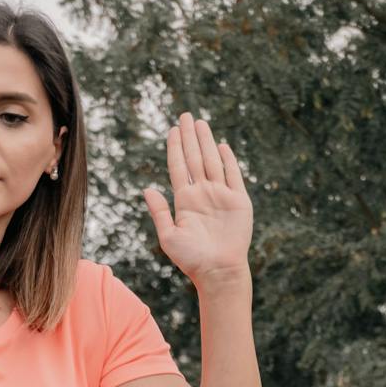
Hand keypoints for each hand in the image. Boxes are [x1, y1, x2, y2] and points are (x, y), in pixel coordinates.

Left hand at [142, 111, 252, 285]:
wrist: (218, 271)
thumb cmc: (191, 258)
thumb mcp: (168, 236)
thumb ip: (159, 211)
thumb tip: (147, 188)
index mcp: (185, 200)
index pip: (178, 166)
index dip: (175, 147)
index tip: (172, 129)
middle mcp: (203, 193)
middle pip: (195, 158)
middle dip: (190, 136)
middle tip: (186, 115)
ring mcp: (221, 195)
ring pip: (212, 161)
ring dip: (206, 142)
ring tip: (201, 123)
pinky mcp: (238, 201)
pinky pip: (233, 176)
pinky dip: (228, 160)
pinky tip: (222, 146)